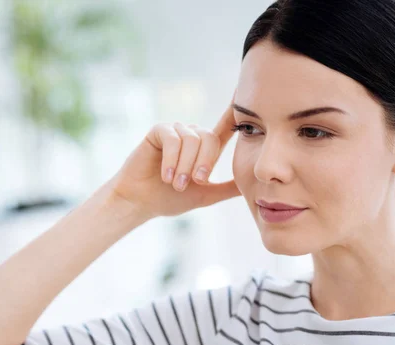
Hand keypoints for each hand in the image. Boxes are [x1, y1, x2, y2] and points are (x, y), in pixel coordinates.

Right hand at [104, 91, 240, 218]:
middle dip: (204, 163)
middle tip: (195, 182)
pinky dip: (171, 160)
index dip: (236, 111)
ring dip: (185, 166)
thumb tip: (253, 184)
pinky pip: (173, 139)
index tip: (246, 91)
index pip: (226, 128)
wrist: (141, 203)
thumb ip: (228, 188)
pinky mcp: (159, 131)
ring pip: (192, 140)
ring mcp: (176, 131)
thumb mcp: (206, 194)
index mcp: (205, 148)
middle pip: (210, 138)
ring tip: (176, 184)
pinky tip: (165, 176)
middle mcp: (192, 135)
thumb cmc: (169, 199)